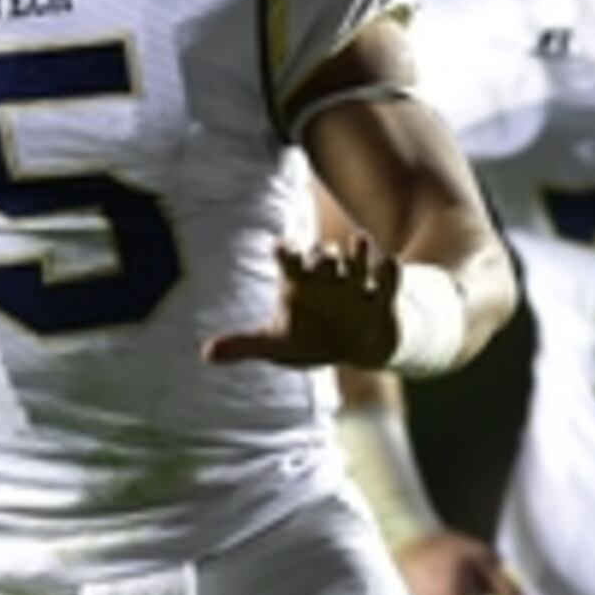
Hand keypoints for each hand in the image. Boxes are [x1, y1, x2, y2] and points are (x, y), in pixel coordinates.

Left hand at [206, 235, 400, 370]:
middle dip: (323, 256)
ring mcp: (356, 285)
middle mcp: (327, 278)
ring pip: (356, 260)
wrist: (355, 345)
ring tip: (359, 239)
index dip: (286, 253)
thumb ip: (244, 345)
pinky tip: (389, 262)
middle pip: (324, 257)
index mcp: (299, 283)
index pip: (289, 261)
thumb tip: (205, 354)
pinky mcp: (382, 298)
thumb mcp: (276, 345)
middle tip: (322, 257)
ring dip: (358, 251)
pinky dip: (389, 272)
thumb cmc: (309, 338)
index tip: (281, 248)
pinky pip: (388, 280)